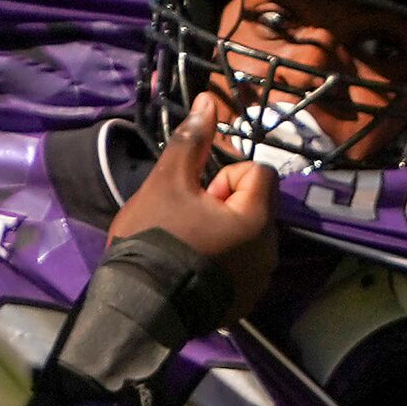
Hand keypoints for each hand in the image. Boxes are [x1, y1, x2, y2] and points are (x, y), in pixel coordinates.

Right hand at [110, 94, 277, 319]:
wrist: (138, 304)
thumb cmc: (155, 238)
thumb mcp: (167, 182)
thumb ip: (192, 141)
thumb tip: (209, 100)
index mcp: (256, 219)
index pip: (259, 174)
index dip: (227, 175)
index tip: (199, 195)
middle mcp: (268, 252)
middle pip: (255, 207)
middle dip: (225, 206)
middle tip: (188, 221)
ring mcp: (258, 282)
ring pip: (248, 239)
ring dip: (224, 234)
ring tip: (188, 247)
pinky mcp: (243, 305)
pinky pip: (242, 270)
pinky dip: (223, 265)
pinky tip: (192, 272)